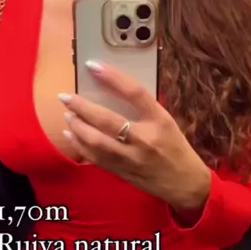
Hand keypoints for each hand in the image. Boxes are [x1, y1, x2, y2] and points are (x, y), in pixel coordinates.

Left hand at [58, 61, 211, 211]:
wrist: (184, 183)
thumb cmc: (175, 148)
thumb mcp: (166, 122)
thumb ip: (143, 109)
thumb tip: (111, 91)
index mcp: (159, 120)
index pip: (135, 93)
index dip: (113, 77)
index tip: (93, 65)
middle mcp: (144, 138)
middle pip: (108, 120)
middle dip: (82, 107)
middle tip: (66, 97)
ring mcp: (131, 158)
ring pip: (96, 141)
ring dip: (77, 126)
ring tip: (68, 115)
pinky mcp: (122, 172)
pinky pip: (95, 157)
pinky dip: (79, 145)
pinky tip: (70, 135)